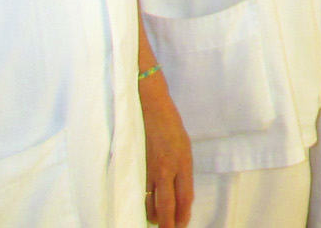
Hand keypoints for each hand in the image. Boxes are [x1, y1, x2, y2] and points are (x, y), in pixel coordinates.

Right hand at [139, 73, 193, 226]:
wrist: (149, 105)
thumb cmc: (168, 124)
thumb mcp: (183, 146)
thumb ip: (181, 169)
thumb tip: (179, 192)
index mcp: (183, 161)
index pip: (185, 197)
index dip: (183, 215)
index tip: (181, 225)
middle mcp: (167, 168)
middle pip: (167, 206)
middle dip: (168, 224)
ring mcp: (149, 169)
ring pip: (150, 203)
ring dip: (153, 216)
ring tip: (155, 221)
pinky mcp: (135, 166)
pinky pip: (139, 192)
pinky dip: (141, 202)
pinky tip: (142, 207)